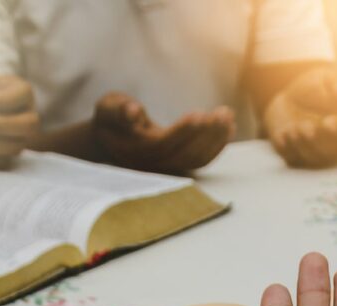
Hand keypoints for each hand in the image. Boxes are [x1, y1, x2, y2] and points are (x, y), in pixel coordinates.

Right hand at [93, 92, 233, 173]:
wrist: (110, 137)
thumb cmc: (110, 118)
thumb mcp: (107, 108)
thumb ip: (118, 110)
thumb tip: (133, 111)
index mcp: (136, 150)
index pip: (163, 144)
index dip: (182, 132)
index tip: (199, 114)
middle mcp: (153, 164)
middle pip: (185, 154)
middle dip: (207, 134)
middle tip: (223, 113)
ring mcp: (167, 167)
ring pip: (196, 159)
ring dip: (216, 139)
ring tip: (227, 115)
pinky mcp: (178, 165)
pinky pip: (201, 160)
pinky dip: (217, 145)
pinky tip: (228, 127)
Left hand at [264, 68, 336, 168]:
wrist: (287, 98)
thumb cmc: (314, 87)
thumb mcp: (326, 77)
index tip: (329, 122)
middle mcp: (332, 141)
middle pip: (331, 151)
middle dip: (318, 141)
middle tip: (307, 127)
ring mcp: (314, 150)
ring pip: (313, 158)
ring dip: (303, 145)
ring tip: (293, 128)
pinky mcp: (295, 155)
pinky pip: (292, 158)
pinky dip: (287, 148)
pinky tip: (283, 134)